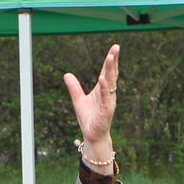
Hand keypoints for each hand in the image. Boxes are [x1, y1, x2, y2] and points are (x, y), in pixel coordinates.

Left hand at [62, 44, 119, 168]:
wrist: (92, 135)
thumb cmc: (88, 118)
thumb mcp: (78, 100)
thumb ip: (74, 87)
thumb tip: (66, 74)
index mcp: (103, 89)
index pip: (108, 71)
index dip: (111, 60)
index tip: (115, 47)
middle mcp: (108, 93)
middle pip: (112, 74)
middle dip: (113, 61)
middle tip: (116, 47)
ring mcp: (108, 101)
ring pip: (110, 83)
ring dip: (110, 70)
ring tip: (110, 58)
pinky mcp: (107, 110)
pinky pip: (106, 97)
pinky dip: (105, 88)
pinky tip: (103, 79)